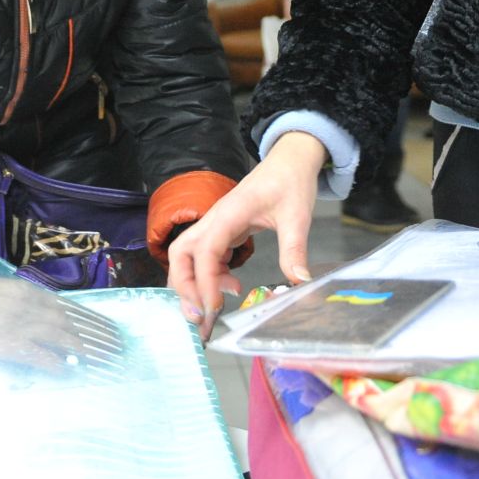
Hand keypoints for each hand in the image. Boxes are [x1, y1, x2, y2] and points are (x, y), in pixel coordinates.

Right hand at [0, 258, 122, 369]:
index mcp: (35, 294)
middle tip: (117, 350)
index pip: (74, 310)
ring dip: (86, 351)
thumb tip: (57, 319)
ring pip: (64, 340)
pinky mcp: (10, 344)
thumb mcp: (11, 291)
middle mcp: (35, 308)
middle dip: (98, 339)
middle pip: (75, 326)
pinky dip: (56, 363)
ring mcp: (23, 327)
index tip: (113, 332)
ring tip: (104, 361)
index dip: (96, 323)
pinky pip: (39, 356)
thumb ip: (34, 303)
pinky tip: (69, 370)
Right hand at [168, 133, 325, 339]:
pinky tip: (231, 287)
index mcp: (229, 214)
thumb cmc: (290, 183)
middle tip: (198, 317)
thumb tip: (298, 283)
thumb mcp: (297, 216)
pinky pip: (203, 257)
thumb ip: (294, 250)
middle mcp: (214, 221)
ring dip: (192, 285)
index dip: (204, 281)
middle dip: (183, 286)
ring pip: (186, 257)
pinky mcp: (223, 231)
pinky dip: (209, 277)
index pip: (204, 251)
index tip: (213, 308)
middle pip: (179, 253)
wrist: (289, 162)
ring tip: (211, 310)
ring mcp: (216, 226)